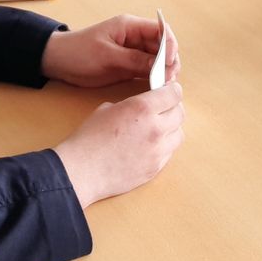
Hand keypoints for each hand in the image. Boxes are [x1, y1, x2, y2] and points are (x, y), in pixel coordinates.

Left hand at [41, 14, 179, 86]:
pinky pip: (147, 69)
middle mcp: (135, 37)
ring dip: (164, 70)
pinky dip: (154, 77)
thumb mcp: (107, 56)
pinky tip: (157, 87)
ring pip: (157, 59)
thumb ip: (134, 60)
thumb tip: (160, 65)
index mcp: (130, 26)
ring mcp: (132, 52)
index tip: (171, 61)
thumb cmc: (79, 52)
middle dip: (169, 60)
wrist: (58, 62)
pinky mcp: (128, 66)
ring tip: (165, 84)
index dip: (170, 44)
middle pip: (162, 45)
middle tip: (169, 77)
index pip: (160, 30)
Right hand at [54, 83, 184, 207]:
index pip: (173, 94)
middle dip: (173, 107)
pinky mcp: (155, 169)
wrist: (82, 170)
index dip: (173, 90)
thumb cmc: (89, 138)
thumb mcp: (108, 108)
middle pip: (180, 113)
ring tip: (158, 127)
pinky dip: (164, 146)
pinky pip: (169, 153)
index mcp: (142, 108)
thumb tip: (142, 108)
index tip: (169, 90)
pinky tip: (150, 144)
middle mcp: (155, 129)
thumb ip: (131, 105)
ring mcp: (157, 151)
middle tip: (164, 107)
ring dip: (171, 128)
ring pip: (178, 134)